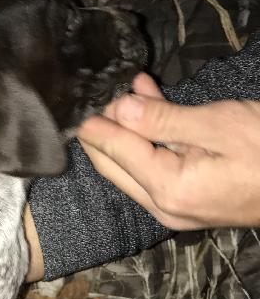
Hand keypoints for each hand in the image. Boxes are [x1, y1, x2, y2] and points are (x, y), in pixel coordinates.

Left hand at [77, 73, 259, 229]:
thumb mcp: (220, 126)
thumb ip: (165, 120)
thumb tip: (119, 109)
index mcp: (168, 189)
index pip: (115, 152)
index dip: (96, 123)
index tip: (78, 100)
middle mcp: (164, 206)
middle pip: (115, 165)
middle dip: (105, 128)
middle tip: (97, 94)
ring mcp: (177, 208)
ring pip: (135, 165)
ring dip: (129, 128)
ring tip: (125, 91)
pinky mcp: (191, 201)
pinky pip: (158, 167)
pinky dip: (153, 138)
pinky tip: (150, 105)